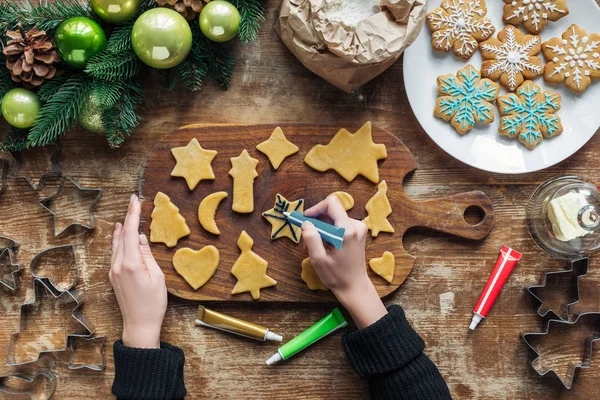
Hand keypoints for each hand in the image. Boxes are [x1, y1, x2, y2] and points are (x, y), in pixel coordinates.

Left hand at [110, 194, 166, 348]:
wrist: (139, 325)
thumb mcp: (157, 277)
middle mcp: (118, 266)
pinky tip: (121, 235)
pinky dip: (119, 240)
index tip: (135, 201)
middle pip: (122, 235)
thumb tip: (140, 238)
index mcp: (130, 264)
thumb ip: (147, 255)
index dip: (133, 215)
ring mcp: (113, 272)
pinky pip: (115, 253)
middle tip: (132, 201)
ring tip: (126, 214)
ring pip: (116, 244)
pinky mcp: (113, 277)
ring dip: (122, 228)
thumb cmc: (153, 304)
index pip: (131, 233)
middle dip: (127, 217)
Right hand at [303, 196, 386, 328]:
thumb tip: (305, 223)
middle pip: (331, 211)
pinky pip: (339, 224)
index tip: (305, 220)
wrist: (354, 287)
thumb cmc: (336, 276)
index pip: (331, 203)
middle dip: (317, 222)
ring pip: (334, 218)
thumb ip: (311, 239)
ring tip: (314, 246)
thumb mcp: (319, 259)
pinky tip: (324, 246)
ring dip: (321, 229)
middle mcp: (356, 225)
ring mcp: (359, 228)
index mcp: (348, 230)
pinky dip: (329, 232)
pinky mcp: (358, 232)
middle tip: (306, 239)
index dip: (316, 208)